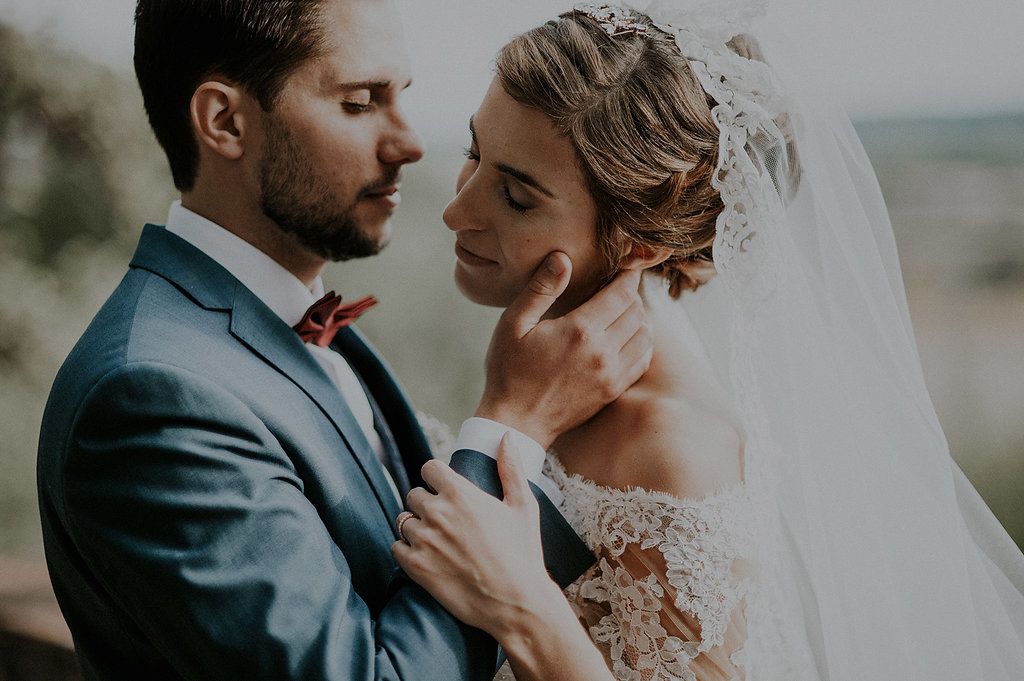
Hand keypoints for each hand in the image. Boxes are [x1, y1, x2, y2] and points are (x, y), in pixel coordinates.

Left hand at [391, 435, 562, 638]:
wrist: (517, 603)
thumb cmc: (524, 553)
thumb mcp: (524, 506)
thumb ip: (511, 469)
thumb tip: (506, 438)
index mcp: (460, 493)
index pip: (428, 469)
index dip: (437, 478)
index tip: (444, 489)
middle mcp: (437, 512)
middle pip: (413, 494)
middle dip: (427, 504)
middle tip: (445, 521)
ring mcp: (424, 540)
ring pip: (403, 521)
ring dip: (416, 528)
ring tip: (438, 542)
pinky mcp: (415, 567)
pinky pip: (396, 548)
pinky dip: (407, 551)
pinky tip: (427, 557)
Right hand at [476, 252, 651, 447]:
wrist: (516, 423)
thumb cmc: (509, 371)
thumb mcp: (514, 324)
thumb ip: (541, 289)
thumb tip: (563, 258)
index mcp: (580, 330)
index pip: (621, 293)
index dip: (628, 275)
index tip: (626, 266)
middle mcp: (603, 352)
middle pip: (637, 311)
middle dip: (631, 295)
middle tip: (617, 288)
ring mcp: (611, 374)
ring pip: (645, 335)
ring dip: (639, 318)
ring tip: (622, 311)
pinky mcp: (613, 390)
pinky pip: (642, 360)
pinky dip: (641, 343)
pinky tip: (624, 338)